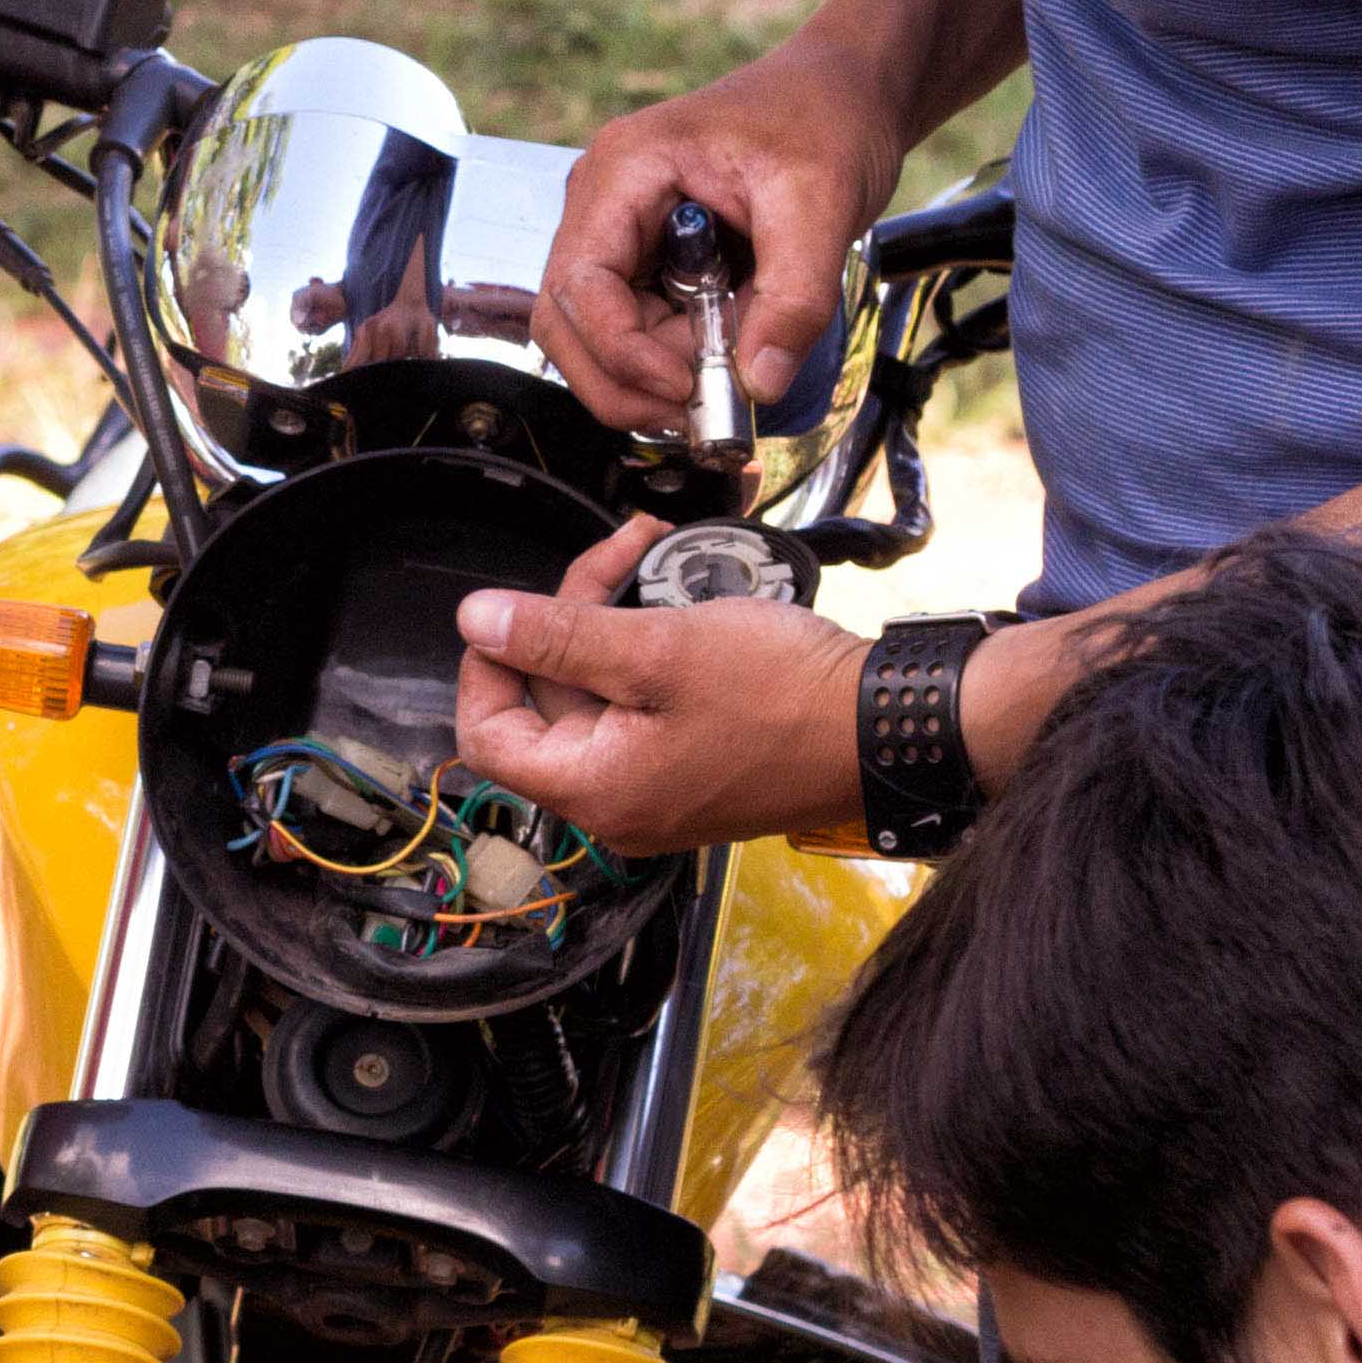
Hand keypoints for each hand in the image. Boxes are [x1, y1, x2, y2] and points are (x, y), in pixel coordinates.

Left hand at [456, 514, 869, 853]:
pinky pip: (642, 712)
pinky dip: (647, 656)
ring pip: (596, 701)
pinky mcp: (694, 771)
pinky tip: (678, 605)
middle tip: (618, 554)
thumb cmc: (785, 696)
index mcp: (594, 791)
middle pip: (545, 709)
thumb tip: (475, 620)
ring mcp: (658, 793)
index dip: (487, 666)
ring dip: (610, 626)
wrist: (886, 726)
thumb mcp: (657, 649)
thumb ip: (557, 637)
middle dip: (567, 621)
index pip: (488, 736)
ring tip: (652, 558)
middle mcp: (618, 807)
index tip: (512, 610)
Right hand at [534, 45, 904, 431]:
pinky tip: (732, 346)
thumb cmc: (823, 119)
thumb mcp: (822, 204)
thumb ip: (794, 298)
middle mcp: (604, 204)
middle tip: (696, 412)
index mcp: (624, 170)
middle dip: (624, 380)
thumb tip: (761, 382)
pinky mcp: (647, 259)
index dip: (620, 351)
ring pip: (599, 336)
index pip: (579, 284)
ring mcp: (620, 233)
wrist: (844, 94)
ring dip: (656, 373)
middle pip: (568, 322)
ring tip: (733, 366)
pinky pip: (639, 328)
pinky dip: (678, 358)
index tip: (686, 388)